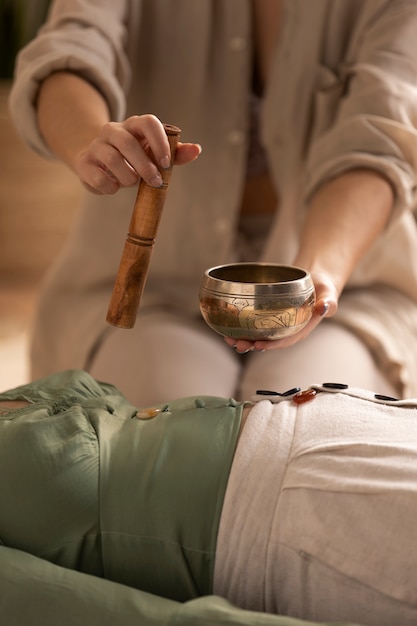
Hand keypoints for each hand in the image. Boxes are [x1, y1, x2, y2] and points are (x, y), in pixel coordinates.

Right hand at [74, 114, 200, 193]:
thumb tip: (197, 150)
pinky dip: (109, 186)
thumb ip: (175, 153)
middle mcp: (113, 130)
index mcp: (134, 126)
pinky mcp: (84, 162)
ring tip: (133, 183)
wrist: (98, 163)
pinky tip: (114, 187)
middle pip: (127, 142)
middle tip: (154, 182)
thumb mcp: (154, 155)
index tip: (166, 163)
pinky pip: (97, 175)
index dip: (159, 142)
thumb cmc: (133, 159)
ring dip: (127, 176)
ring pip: (111, 158)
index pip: (148, 122)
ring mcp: (97, 145)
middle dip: (144, 165)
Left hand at [223, 271, 337, 353]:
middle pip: (268, 341)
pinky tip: (229, 326)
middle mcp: (287, 330)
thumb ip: (329, 302)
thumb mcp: (329, 293)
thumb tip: (324, 308)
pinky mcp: (269, 316)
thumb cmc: (323, 288)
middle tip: (236, 343)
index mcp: (301, 329)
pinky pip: (255, 324)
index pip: (285, 341)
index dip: (271, 344)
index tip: (258, 345)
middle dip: (251, 344)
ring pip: (258, 335)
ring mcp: (277, 324)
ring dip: (243, 338)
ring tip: (228, 338)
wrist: (316, 280)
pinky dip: (242, 326)